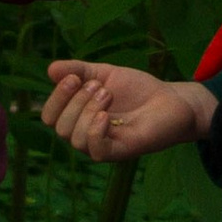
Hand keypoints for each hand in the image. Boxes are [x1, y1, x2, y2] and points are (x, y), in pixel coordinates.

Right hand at [43, 59, 216, 162]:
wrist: (171, 99)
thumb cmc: (137, 89)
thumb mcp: (104, 73)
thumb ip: (78, 70)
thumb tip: (50, 69)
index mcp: (78, 117)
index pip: (49, 116)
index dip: (56, 97)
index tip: (74, 77)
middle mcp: (86, 134)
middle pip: (59, 127)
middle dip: (75, 101)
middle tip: (100, 86)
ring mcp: (104, 145)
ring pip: (75, 139)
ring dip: (87, 110)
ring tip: (108, 95)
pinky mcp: (121, 151)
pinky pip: (95, 151)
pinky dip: (95, 131)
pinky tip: (106, 116)